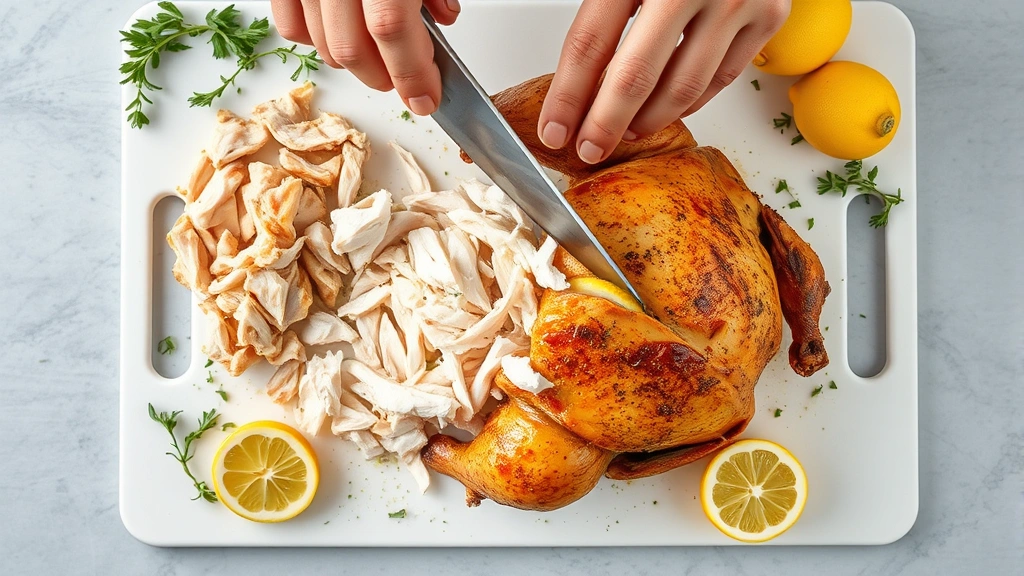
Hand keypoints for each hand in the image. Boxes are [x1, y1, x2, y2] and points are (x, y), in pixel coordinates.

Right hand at [271, 0, 461, 114]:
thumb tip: (443, 17)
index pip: (391, 30)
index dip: (411, 73)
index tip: (427, 97)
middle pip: (352, 49)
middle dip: (384, 77)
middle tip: (405, 79)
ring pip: (321, 45)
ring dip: (355, 64)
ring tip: (377, 52)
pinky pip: (290, 25)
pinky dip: (315, 42)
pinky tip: (339, 34)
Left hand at [538, 0, 789, 163]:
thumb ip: (602, 7)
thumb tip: (572, 77)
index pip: (590, 44)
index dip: (567, 96)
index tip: (554, 130)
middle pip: (634, 78)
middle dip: (604, 124)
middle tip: (588, 149)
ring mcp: (735, 1)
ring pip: (683, 89)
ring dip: (647, 120)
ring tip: (625, 130)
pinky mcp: (770, 15)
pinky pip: (722, 79)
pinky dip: (689, 102)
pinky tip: (666, 108)